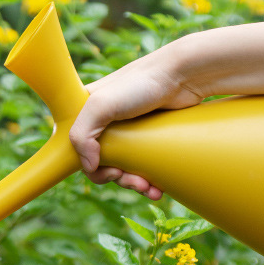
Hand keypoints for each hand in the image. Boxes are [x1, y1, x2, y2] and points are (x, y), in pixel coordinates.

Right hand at [68, 47, 202, 197]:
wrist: (183, 76)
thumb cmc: (140, 83)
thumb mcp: (101, 104)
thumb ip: (81, 135)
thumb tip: (89, 166)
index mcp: (87, 115)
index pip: (80, 152)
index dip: (94, 169)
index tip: (112, 172)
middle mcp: (106, 124)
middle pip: (105, 165)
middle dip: (120, 180)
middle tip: (138, 183)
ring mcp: (129, 132)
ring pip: (126, 169)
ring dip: (137, 185)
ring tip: (151, 189)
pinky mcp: (150, 136)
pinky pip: (146, 166)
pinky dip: (151, 181)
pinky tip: (159, 187)